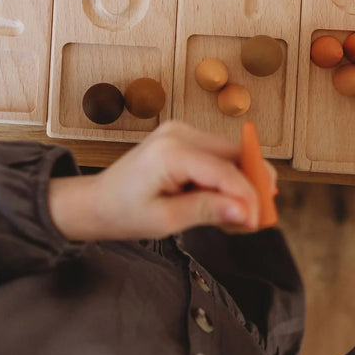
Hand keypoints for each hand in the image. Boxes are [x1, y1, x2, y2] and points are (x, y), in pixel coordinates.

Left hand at [48, 121, 276, 240]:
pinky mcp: (184, 137)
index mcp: (171, 152)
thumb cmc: (124, 212)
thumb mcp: (166, 220)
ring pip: (231, 154)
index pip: (225, 171)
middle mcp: (179, 133)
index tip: (257, 223)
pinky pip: (218, 155)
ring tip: (237, 216)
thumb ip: (208, 211)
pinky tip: (222, 203)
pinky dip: (227, 178)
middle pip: (236, 154)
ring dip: (241, 183)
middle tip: (257, 219)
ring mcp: (182, 131)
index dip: (248, 197)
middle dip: (252, 186)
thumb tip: (246, 212)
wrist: (97, 201)